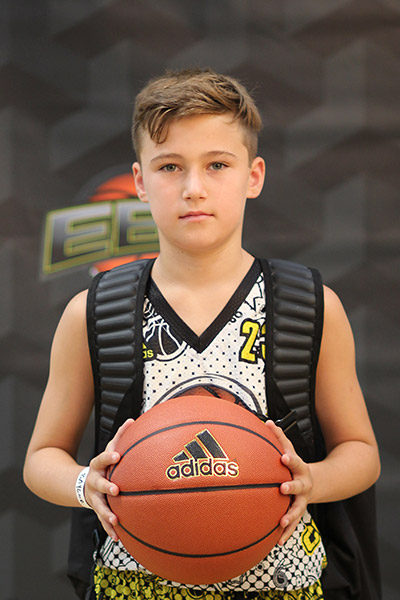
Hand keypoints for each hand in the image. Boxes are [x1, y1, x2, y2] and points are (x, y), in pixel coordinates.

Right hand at [84, 418, 133, 540]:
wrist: (82, 484)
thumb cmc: (105, 464)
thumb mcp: (110, 449)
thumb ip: (121, 436)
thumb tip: (132, 420)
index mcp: (97, 467)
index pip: (102, 459)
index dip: (109, 457)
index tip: (118, 455)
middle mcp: (94, 482)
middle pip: (98, 484)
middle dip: (106, 487)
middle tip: (116, 490)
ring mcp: (94, 498)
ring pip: (99, 506)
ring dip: (107, 514)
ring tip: (115, 520)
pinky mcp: (98, 510)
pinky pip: (103, 521)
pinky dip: (110, 530)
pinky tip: (118, 538)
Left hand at [264, 420, 312, 544]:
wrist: (316, 483)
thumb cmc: (294, 464)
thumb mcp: (289, 449)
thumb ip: (279, 437)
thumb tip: (266, 422)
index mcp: (299, 467)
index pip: (294, 461)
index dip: (290, 459)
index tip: (283, 457)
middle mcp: (303, 484)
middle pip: (299, 485)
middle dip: (292, 487)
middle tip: (283, 488)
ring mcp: (302, 500)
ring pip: (297, 509)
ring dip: (290, 516)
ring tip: (281, 522)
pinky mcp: (298, 512)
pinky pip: (293, 525)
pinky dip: (286, 533)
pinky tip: (277, 542)